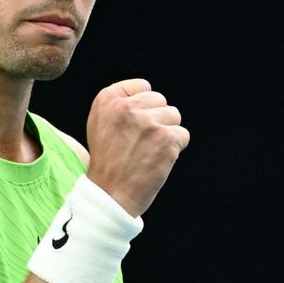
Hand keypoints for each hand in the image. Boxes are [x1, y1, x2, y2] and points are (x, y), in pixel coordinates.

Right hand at [84, 79, 188, 216]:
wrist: (110, 195)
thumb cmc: (107, 163)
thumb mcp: (100, 124)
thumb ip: (119, 104)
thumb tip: (147, 91)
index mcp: (107, 100)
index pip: (142, 87)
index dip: (144, 106)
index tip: (135, 126)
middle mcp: (127, 107)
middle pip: (160, 100)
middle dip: (157, 119)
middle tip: (141, 143)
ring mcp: (148, 122)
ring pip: (174, 116)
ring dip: (167, 133)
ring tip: (149, 151)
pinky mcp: (166, 138)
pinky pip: (183, 135)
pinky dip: (175, 149)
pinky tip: (158, 160)